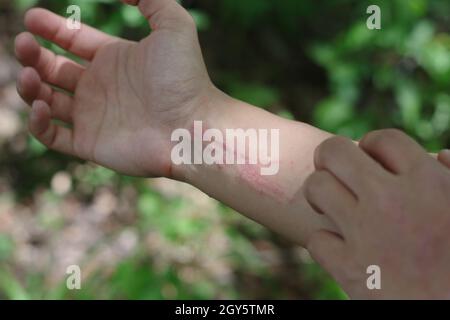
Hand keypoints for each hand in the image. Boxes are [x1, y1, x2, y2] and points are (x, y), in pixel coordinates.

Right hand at [15, 0, 213, 176]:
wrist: (192, 126)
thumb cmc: (184, 78)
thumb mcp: (173, 24)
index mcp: (115, 59)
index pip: (74, 40)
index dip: (52, 28)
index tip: (32, 18)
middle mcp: (101, 87)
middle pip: (54, 68)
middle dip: (33, 54)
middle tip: (24, 43)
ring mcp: (94, 117)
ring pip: (47, 100)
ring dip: (30, 85)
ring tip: (29, 73)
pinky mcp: (90, 144)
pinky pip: (52, 135)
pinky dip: (38, 123)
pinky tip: (41, 105)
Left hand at [304, 129, 449, 298]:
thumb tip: (437, 156)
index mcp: (427, 182)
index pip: (382, 139)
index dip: (371, 146)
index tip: (371, 160)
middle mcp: (390, 200)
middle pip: (333, 152)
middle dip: (329, 158)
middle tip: (335, 173)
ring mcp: (366, 234)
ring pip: (316, 188)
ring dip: (319, 194)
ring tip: (330, 205)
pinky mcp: (349, 269)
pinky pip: (316, 240)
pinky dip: (325, 243)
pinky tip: (340, 248)